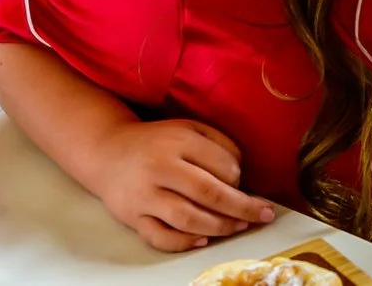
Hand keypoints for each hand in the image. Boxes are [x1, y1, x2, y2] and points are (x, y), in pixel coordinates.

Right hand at [86, 116, 278, 251]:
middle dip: (243, 208)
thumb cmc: (156, 142)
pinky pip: (160, 237)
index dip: (239, 178)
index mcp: (177, 141)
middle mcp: (160, 168)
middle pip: (209, 193)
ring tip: (238, 226)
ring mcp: (144, 196)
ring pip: (187, 218)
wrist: (107, 151)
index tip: (243, 184)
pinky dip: (183, 243)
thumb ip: (218, 143)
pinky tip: (202, 240)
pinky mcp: (132, 218)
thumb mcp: (187, 128)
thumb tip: (242, 177)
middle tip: (264, 214)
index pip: (221, 164)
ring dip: (219, 226)